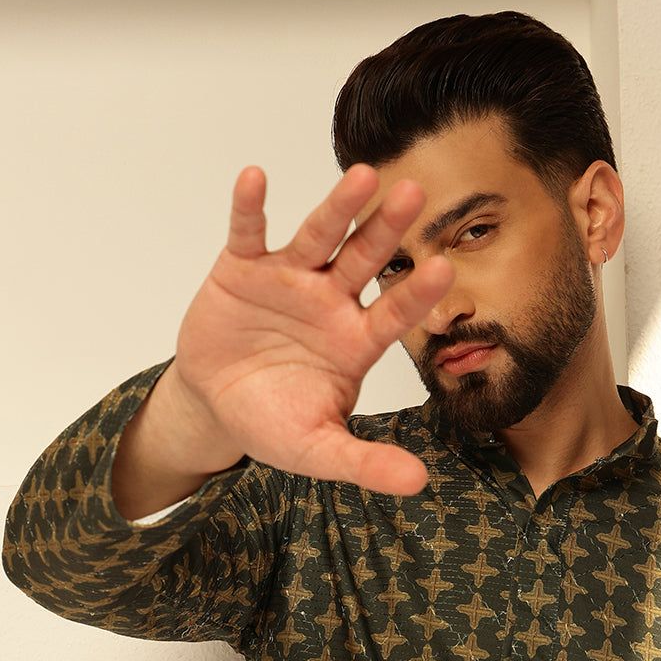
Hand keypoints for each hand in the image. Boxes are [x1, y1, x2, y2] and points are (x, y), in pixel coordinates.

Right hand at [168, 162, 456, 496]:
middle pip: (365, 259)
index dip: (416, 293)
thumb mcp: (319, 450)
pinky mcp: (243, 267)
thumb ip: (365, 463)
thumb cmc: (274, 423)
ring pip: (319, 236)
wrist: (217, 407)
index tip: (444, 270)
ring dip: (338, 207)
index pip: (394, 313)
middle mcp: (331, 301)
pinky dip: (250, 206)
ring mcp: (290, 279)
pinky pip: (248, 232)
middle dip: (386, 229)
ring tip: (361, 176)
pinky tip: (255, 176)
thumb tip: (418, 484)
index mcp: (356, 340)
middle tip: (415, 193)